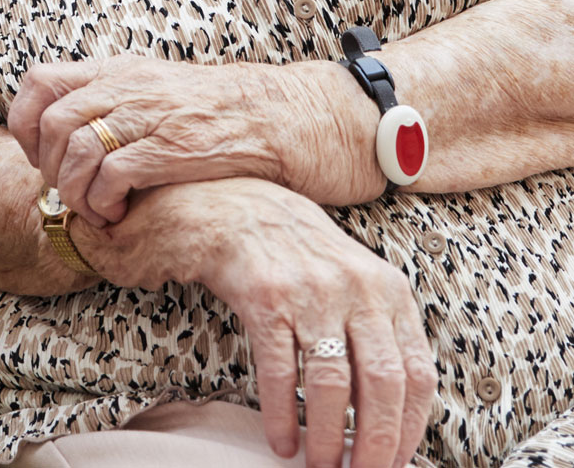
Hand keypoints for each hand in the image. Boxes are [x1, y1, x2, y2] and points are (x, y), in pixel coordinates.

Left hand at [7, 55, 371, 225]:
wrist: (286, 116)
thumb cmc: (219, 113)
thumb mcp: (157, 89)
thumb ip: (114, 100)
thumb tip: (67, 131)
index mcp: (118, 70)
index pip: (39, 82)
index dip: (23, 123)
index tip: (36, 155)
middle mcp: (127, 86)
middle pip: (49, 121)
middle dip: (45, 165)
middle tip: (64, 191)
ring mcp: (149, 115)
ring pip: (75, 149)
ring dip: (72, 189)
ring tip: (92, 207)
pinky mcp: (173, 148)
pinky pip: (112, 174)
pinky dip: (102, 199)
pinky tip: (119, 212)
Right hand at [173, 179, 436, 467]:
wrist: (233, 208)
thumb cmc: (297, 254)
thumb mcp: (353, 279)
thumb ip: (378, 331)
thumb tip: (393, 413)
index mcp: (387, 289)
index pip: (417, 374)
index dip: (410, 428)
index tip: (396, 462)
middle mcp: (355, 289)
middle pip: (381, 385)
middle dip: (376, 445)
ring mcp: (310, 292)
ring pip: (333, 385)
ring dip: (329, 439)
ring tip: (320, 467)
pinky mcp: (266, 298)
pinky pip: (281, 371)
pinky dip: (283, 415)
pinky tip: (281, 440)